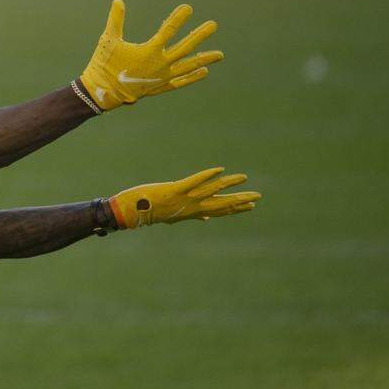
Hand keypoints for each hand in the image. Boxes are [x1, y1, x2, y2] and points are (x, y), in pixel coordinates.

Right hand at [78, 0, 222, 109]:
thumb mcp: (108, 40)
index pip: (168, 30)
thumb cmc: (104, 64)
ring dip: (204, 59)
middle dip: (200, 35)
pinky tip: (204, 71)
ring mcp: (162, 77)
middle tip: (213, 25)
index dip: (178, 18)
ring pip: (188, 66)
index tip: (188, 8)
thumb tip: (118, 1)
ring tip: (220, 55)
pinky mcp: (159, 86)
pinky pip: (180, 81)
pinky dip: (192, 77)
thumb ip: (115, 20)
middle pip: (185, 47)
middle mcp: (160, 64)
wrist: (102, 92)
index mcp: (149, 51)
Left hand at [108, 167, 260, 228]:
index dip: (236, 209)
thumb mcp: (175, 216)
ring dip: (229, 184)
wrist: (131, 212)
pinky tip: (220, 169)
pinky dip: (208, 175)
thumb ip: (193, 215)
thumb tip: (207, 219)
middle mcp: (191, 207)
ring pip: (212, 190)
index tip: (251, 206)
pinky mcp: (175, 189)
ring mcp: (184, 198)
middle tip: (257, 197)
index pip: (219, 211)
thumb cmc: (152, 212)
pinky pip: (195, 181)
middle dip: (240, 201)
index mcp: (192, 213)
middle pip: (221, 204)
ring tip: (243, 178)